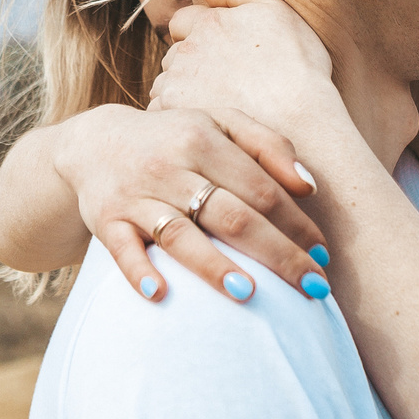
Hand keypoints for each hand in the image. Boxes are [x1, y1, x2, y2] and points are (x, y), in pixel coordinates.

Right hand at [63, 104, 331, 303]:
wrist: (95, 144)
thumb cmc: (175, 138)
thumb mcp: (220, 123)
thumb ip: (268, 145)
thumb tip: (310, 186)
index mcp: (204, 140)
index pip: (261, 189)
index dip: (297, 224)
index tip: (323, 255)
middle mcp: (170, 167)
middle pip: (232, 216)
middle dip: (277, 254)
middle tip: (313, 288)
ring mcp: (136, 196)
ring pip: (181, 235)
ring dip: (215, 266)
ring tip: (250, 296)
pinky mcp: (106, 221)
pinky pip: (122, 250)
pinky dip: (140, 271)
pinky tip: (160, 294)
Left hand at [152, 0, 340, 131]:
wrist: (301, 124)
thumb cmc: (299, 70)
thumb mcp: (280, 13)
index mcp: (209, 23)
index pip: (181, 22)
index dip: (196, 36)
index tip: (218, 56)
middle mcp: (187, 49)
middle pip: (174, 54)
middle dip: (190, 65)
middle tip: (222, 85)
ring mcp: (177, 82)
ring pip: (167, 83)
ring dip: (182, 90)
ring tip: (218, 106)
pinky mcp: (173, 113)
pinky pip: (162, 110)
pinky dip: (177, 115)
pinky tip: (207, 122)